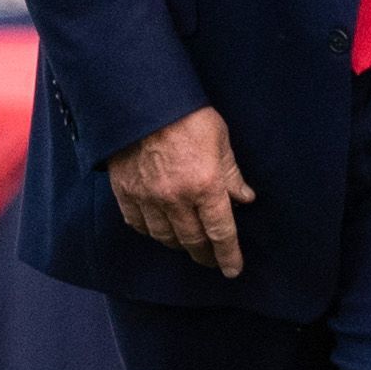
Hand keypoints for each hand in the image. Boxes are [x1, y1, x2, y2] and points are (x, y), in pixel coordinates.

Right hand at [109, 107, 253, 278]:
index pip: (221, 232)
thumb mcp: (220, 139)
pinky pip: (139, 225)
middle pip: (193, 240)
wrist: (140, 100)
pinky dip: (151, 232)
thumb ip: (232, 175)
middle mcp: (177, 198)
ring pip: (165, 237)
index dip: (229, 255)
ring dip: (179, 245)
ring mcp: (148, 198)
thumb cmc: (187, 115)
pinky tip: (159, 230)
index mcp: (205, 185)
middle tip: (212, 261)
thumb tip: (245, 199)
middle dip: (205, 255)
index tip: (233, 269)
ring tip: (188, 245)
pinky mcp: (125, 193)